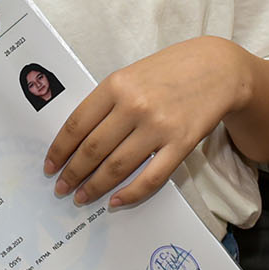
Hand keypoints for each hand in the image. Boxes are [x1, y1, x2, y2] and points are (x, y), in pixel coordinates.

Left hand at [45, 36, 248, 206]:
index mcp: (116, 85)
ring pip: (117, 167)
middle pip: (93, 149)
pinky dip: (131, 194)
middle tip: (61, 188)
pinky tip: (116, 201)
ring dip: (95, 187)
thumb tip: (79, 138)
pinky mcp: (182, 143)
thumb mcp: (131, 74)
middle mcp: (134, 106)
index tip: (50, 166)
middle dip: (73, 173)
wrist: (218, 68)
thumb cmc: (170, 70)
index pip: (77, 125)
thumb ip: (107, 102)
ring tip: (82, 197)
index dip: (60, 149)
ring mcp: (159, 126)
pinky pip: (151, 177)